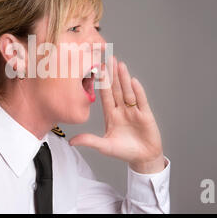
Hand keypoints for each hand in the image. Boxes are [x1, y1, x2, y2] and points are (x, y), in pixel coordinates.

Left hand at [69, 56, 165, 173]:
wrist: (143, 158)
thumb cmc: (124, 152)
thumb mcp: (105, 146)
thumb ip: (90, 141)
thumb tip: (71, 141)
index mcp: (111, 115)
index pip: (105, 95)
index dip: (102, 82)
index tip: (97, 69)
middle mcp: (122, 110)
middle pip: (116, 89)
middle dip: (112, 74)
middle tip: (108, 59)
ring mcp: (134, 111)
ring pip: (128, 92)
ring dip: (124, 78)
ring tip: (120, 64)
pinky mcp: (145, 115)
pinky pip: (141, 100)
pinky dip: (137, 91)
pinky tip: (133, 81)